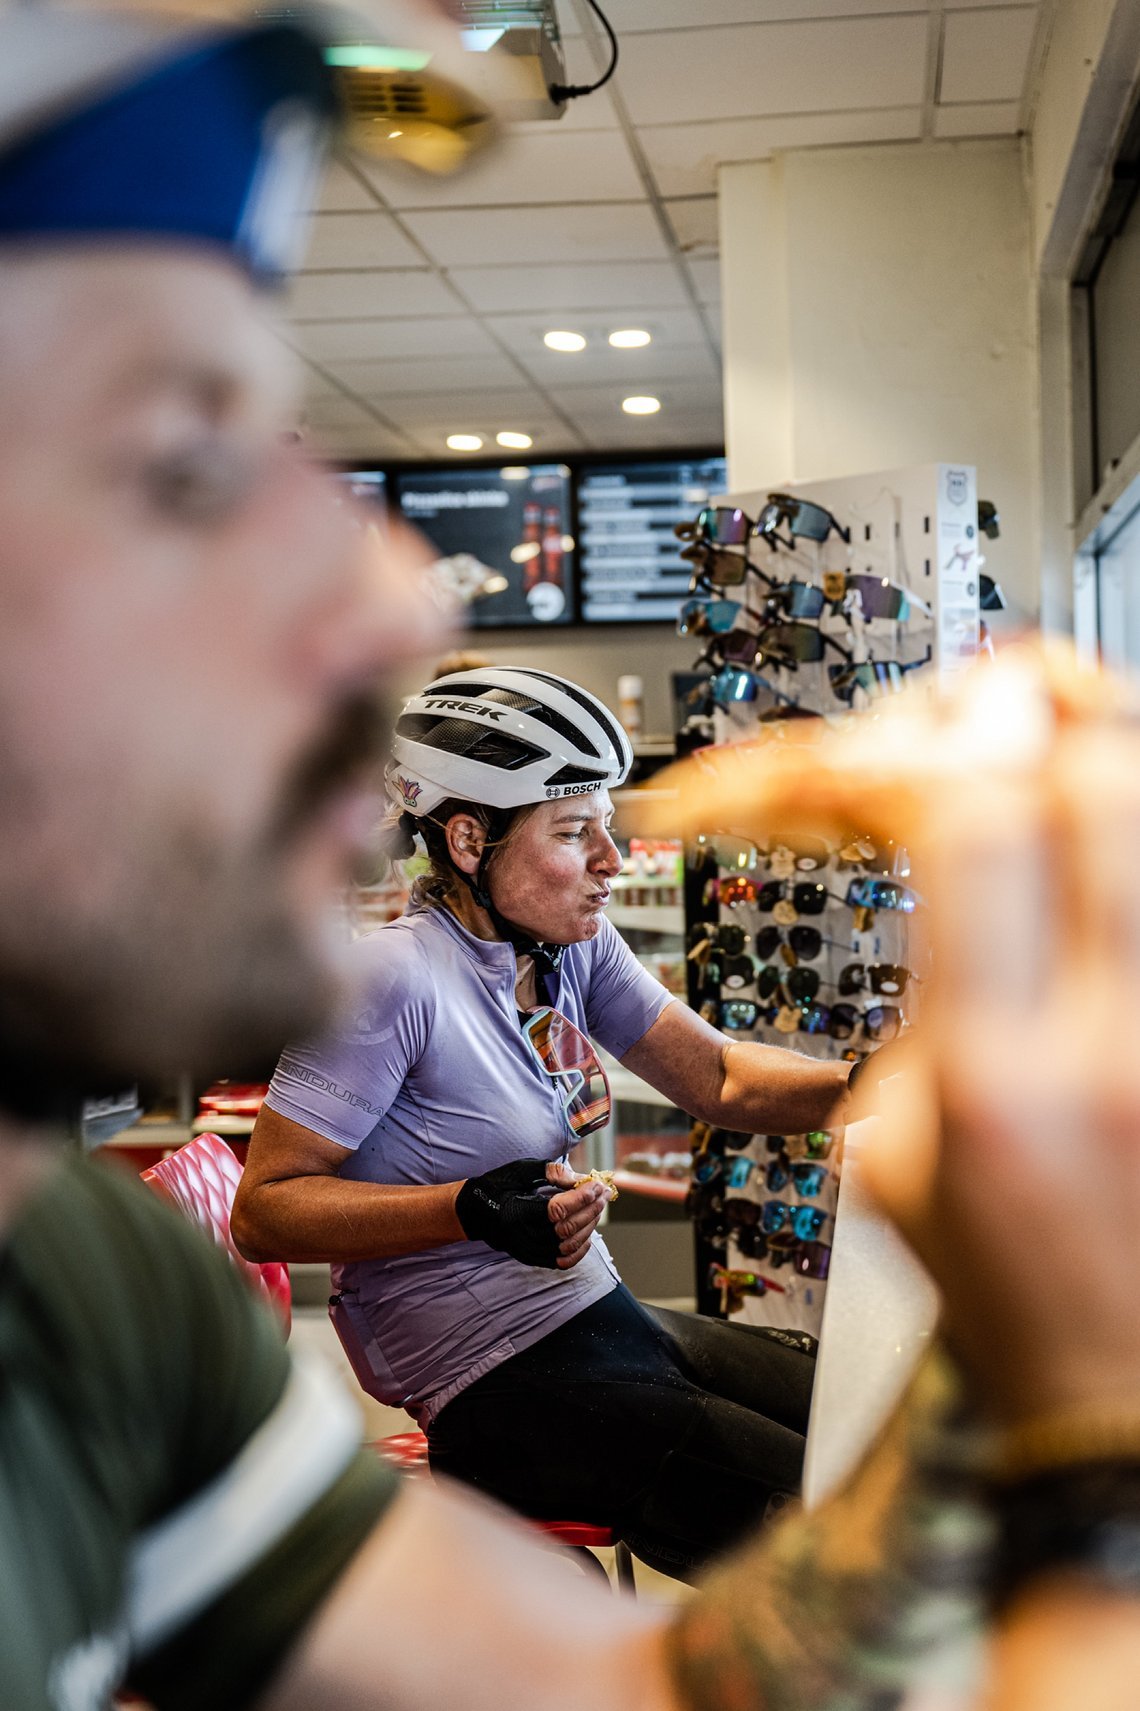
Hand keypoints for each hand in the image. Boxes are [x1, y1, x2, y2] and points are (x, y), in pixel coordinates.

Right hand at [453, 1158, 610, 1270]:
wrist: (474, 1213)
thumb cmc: (498, 1186)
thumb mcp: (521, 1170)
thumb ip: (551, 1172)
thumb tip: (581, 1179)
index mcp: (516, 1213)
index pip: (557, 1209)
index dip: (581, 1197)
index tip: (597, 1184)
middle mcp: (522, 1237)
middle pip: (567, 1227)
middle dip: (591, 1209)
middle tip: (604, 1192)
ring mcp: (527, 1251)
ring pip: (569, 1245)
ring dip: (589, 1225)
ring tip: (599, 1206)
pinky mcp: (532, 1259)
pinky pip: (563, 1261)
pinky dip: (580, 1248)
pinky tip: (589, 1231)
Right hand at [861, 732, 1139, 1425]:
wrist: (1126, 1391)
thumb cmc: (1007, 1293)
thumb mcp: (890, 1155)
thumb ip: (919, 997)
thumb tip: (941, 854)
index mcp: (1002, 1074)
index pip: (962, 822)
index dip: (871, 758)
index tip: (811, 775)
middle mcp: (1121, 1026)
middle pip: (1088, 761)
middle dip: (983, 708)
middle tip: (919, 727)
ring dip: (1064, 729)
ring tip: (995, 736)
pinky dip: (1108, 790)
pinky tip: (1066, 794)